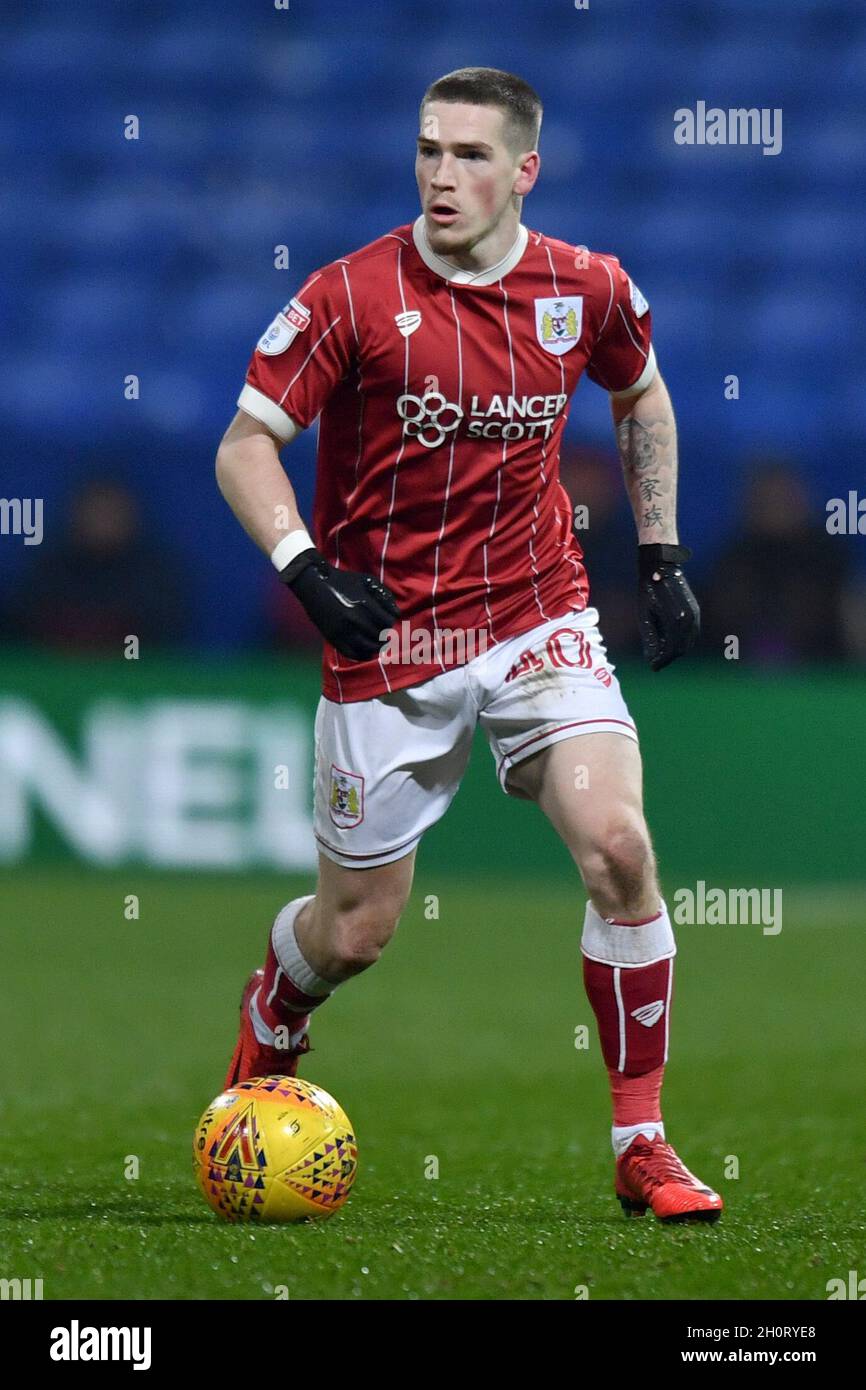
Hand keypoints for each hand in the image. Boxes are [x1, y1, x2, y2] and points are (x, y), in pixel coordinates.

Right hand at [279, 548, 400, 660]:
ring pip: (368, 647)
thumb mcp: (365, 581)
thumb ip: (383, 594)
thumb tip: (396, 612)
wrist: (314, 584)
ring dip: (376, 647)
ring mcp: (343, 630)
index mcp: (364, 604)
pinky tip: (367, 652)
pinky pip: (352, 653)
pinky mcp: (333, 637)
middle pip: (379, 635)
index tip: (389, 621)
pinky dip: (363, 655)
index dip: (391, 622)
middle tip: (385, 634)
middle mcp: (355, 619)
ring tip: (379, 644)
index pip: (387, 622)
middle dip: (384, 634)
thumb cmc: (342, 581)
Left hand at [637, 543, 699, 670]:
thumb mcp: (645, 616)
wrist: (661, 568)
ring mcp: (695, 615)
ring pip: (689, 642)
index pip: (671, 650)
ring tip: (662, 653)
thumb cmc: (649, 590)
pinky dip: (683, 640)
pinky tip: (671, 641)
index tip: (653, 667)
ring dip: (676, 650)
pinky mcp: (696, 611)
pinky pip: (692, 633)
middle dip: (669, 657)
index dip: (661, 661)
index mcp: (675, 621)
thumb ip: (650, 639)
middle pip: (681, 649)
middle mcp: (689, 619)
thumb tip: (652, 659)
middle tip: (656, 662)